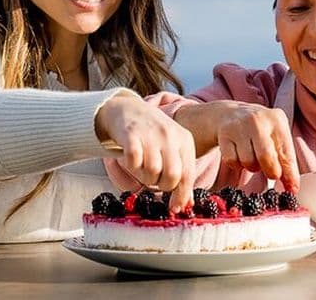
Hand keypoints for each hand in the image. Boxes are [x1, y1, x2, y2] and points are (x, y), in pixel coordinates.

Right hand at [96, 94, 195, 212]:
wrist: (127, 108)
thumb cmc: (152, 133)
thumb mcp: (172, 148)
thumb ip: (181, 172)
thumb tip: (187, 203)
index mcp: (185, 139)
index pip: (188, 175)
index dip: (182, 195)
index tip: (175, 207)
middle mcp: (170, 135)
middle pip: (172, 177)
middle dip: (162, 186)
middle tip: (154, 181)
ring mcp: (151, 134)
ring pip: (152, 172)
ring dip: (144, 177)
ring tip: (141, 168)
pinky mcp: (131, 134)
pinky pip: (134, 162)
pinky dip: (131, 167)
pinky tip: (131, 160)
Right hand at [175, 100, 299, 191]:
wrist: (229, 115)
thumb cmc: (259, 130)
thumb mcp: (276, 137)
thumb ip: (285, 160)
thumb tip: (292, 188)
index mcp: (276, 119)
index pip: (286, 152)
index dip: (290, 174)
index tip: (292, 189)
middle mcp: (258, 120)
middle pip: (266, 157)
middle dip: (271, 171)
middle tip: (271, 174)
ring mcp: (239, 126)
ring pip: (248, 161)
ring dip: (252, 167)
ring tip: (253, 157)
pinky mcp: (224, 134)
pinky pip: (232, 161)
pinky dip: (236, 165)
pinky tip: (239, 155)